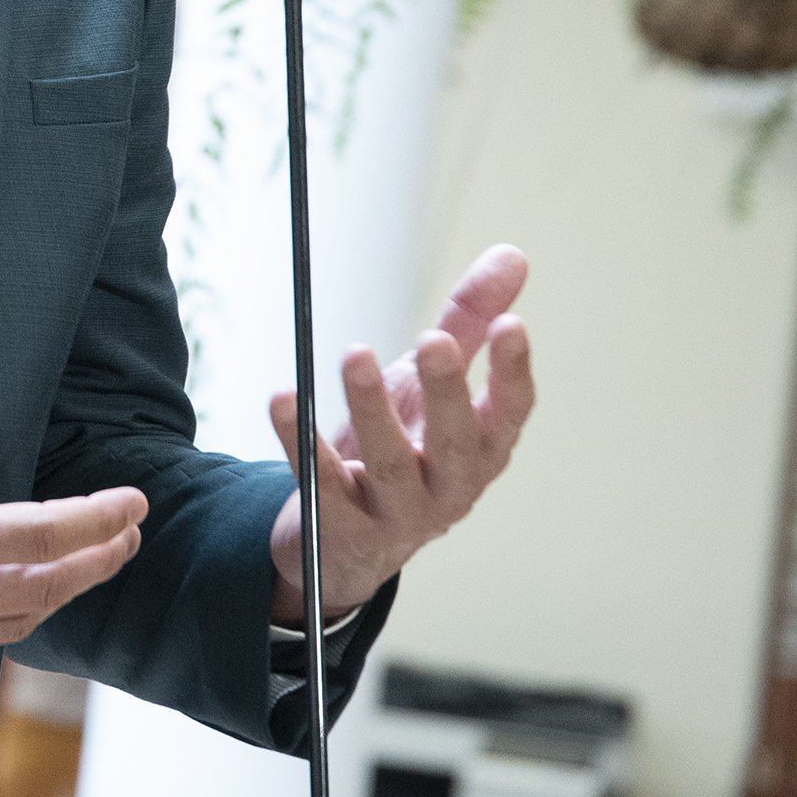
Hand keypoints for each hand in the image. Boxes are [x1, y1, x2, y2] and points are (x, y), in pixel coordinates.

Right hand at [0, 295, 148, 688]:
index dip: (98, 521)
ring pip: (9, 629)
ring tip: (74, 571)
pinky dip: (0, 627)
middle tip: (126, 540)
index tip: (135, 505)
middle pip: (44, 590)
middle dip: (95, 563)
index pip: (43, 535)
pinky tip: (1, 608)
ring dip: (50, 598)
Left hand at [267, 244, 534, 623]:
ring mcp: (398, 512)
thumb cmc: (404, 446)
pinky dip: (299, 440)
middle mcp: (450, 486)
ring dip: (371, 408)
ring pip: (390, 463)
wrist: (350, 540)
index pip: (511, 413)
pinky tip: (282, 399)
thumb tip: (512, 255)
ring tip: (355, 354)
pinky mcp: (342, 525)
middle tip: (433, 340)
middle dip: (446, 391)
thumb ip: (469, 322)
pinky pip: (321, 482)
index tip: (512, 326)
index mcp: (483, 449)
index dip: (514, 372)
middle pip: (455, 442)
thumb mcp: (433, 384)